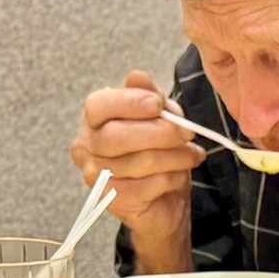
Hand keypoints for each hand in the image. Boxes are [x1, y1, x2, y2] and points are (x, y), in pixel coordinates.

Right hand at [70, 70, 203, 271]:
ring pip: (139, 161)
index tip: (158, 104)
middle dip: (160, 133)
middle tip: (188, 132)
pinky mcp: (112, 201)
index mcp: (94, 120)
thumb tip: (136, 76)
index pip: (98, 106)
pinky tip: (179, 175)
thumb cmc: (160, 152)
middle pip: (116, 136)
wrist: (166, 200)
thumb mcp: (161, 117)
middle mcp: (86, 147)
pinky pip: (148, 185)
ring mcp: (95, 176)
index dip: (129, 103)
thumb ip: (149, 95)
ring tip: (192, 155)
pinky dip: (172, 178)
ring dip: (176, 157)